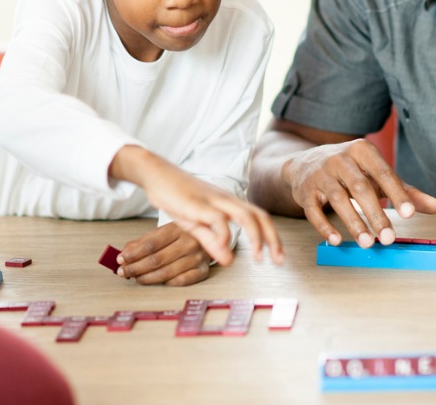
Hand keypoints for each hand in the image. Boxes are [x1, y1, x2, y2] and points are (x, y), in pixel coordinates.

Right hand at [110, 145, 283, 266]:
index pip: (259, 217)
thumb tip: (228, 260)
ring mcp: (213, 200)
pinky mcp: (198, 203)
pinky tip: (225, 249)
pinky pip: (218, 218)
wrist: (156, 175)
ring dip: (256, 237)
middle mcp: (226, 199)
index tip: (277, 257)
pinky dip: (225, 235)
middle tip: (278, 260)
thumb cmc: (177, 198)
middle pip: (259, 216)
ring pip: (245, 215)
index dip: (272, 236)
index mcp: (229, 203)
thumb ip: (212, 241)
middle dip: (272, 238)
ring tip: (259, 257)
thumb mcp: (196, 224)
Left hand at [115, 223, 210, 285]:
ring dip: (146, 278)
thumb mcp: (162, 232)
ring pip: (166, 273)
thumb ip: (142, 242)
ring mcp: (198, 257)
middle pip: (157, 260)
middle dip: (136, 268)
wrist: (211, 237)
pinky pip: (180, 281)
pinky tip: (155, 280)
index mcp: (178, 228)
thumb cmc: (181, 236)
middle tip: (123, 271)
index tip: (120, 260)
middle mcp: (190, 242)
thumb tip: (123, 255)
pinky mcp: (203, 271)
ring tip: (135, 277)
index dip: (133, 254)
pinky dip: (164, 283)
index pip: (151, 244)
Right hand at [284, 139, 435, 247]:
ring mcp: (320, 174)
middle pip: (360, 188)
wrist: (306, 163)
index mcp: (362, 150)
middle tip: (389, 238)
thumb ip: (405, 191)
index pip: (383, 172)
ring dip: (354, 223)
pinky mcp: (304, 191)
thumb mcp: (377, 175)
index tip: (409, 215)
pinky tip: (338, 240)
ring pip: (337, 199)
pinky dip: (325, 227)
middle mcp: (339, 158)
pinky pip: (313, 211)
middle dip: (376, 214)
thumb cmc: (351, 171)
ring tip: (368, 243)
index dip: (396, 193)